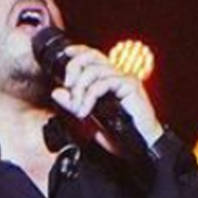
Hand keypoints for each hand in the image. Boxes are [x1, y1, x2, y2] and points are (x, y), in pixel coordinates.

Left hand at [48, 43, 162, 150]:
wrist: (141, 146)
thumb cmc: (121, 134)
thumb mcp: (90, 118)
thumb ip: (74, 104)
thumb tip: (57, 92)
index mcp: (109, 79)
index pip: (94, 56)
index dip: (79, 51)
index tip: (66, 52)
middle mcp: (118, 75)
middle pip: (93, 56)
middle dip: (74, 67)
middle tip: (67, 86)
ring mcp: (125, 79)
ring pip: (95, 70)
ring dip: (80, 89)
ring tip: (77, 108)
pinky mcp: (130, 85)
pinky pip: (103, 83)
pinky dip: (90, 96)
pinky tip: (85, 111)